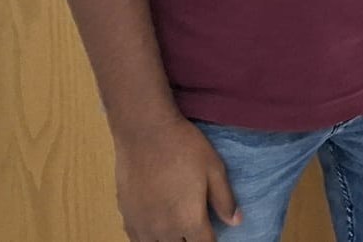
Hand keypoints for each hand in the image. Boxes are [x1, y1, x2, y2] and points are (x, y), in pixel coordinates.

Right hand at [113, 115, 238, 241]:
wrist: (144, 132)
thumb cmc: (183, 147)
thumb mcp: (213, 168)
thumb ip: (225, 199)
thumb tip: (236, 222)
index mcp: (189, 221)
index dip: (212, 240)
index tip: (213, 231)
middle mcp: (165, 232)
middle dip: (192, 239)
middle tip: (195, 225)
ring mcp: (142, 227)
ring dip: (171, 240)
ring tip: (178, 227)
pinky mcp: (126, 219)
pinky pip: (139, 241)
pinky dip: (151, 238)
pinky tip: (156, 225)